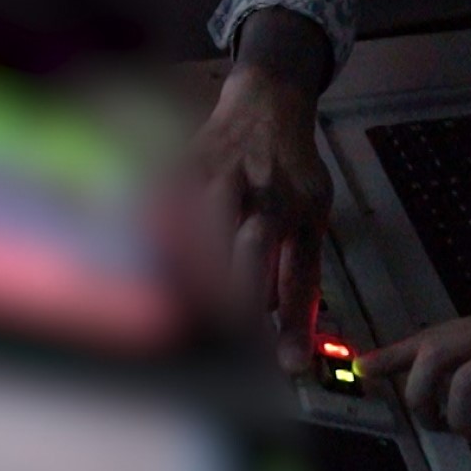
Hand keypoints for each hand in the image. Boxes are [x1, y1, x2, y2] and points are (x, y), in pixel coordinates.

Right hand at [161, 65, 332, 372]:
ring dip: (199, 281)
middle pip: (250, 250)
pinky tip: (155, 275)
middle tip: (232, 343)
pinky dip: (159, 247)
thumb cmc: (292, 174)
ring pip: (204, 235)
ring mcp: (219, 177)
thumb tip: (294, 344)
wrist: (266, 105)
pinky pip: (164, 214)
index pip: (300, 274)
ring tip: (192, 320)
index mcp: (302, 208)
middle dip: (240, 300)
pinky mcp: (182, 168)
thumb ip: (301, 277)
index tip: (290, 366)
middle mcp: (264, 191)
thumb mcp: (315, 216)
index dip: (295, 324)